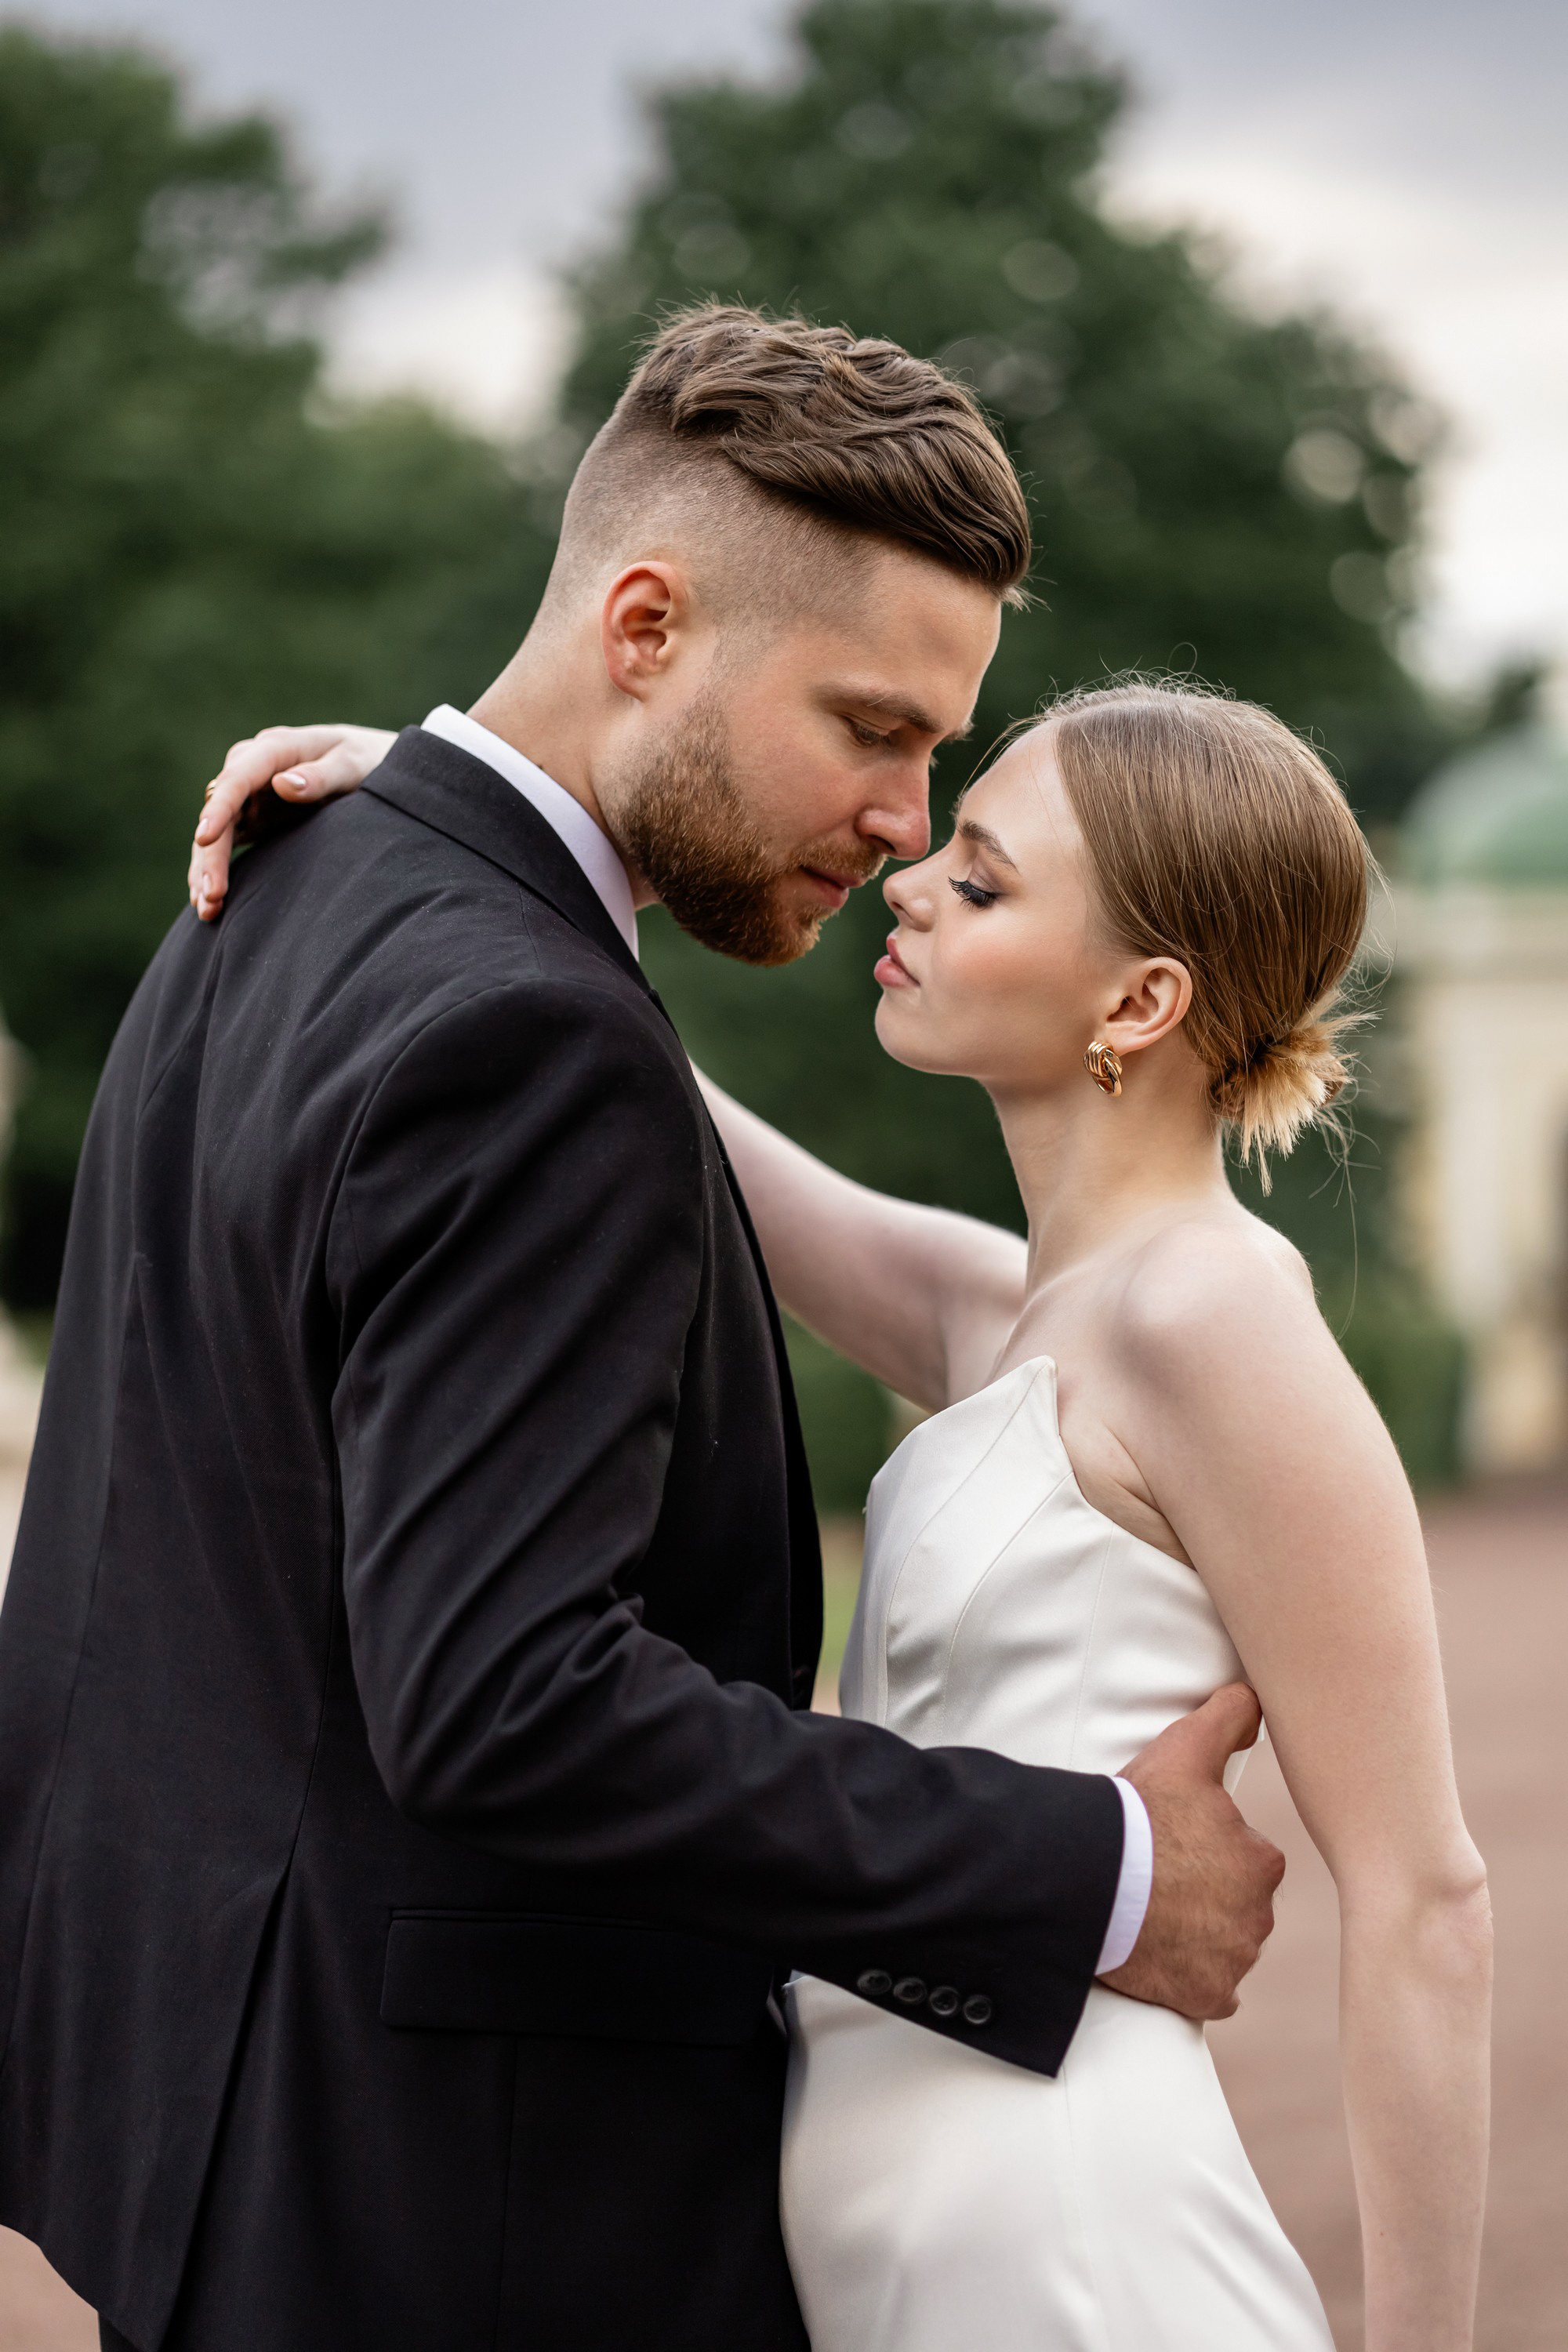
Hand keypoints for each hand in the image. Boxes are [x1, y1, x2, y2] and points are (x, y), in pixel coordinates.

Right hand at [188, 722, 395, 920]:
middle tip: (211, 895)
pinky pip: (226, 843)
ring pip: (217, 831)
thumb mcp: (353, 765)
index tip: (205, 838)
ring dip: (206, 869)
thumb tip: (284, 784)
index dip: (219, 808)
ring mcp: (250, 793)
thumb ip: (323, 775)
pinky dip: (216, 870)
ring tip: (206, 909)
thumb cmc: (367, 761)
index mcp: (276, 749)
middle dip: (210, 853)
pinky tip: (209, 902)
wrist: (376, 764)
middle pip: (219, 810)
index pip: (238, 778)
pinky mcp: (253, 816)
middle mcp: (253, 768)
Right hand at [1101, 1682, 1283, 2019]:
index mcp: (1262, 1861)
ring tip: (1153, 1915)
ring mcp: (1233, 1961)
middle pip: (1237, 1905)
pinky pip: (1212, 1991)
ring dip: (1200, 1936)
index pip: (1246, 1857)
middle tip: (1161, 1880)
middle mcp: (1259, 1917)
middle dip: (1208, 1895)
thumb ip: (1228, 1718)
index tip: (1174, 1843)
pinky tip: (1164, 1959)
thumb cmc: (1139, 1816)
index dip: (1208, 1848)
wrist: (1091, 1884)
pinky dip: (1194, 1980)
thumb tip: (1256, 1698)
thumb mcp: (1184, 1752)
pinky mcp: (1207, 1997)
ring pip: (1226, 1946)